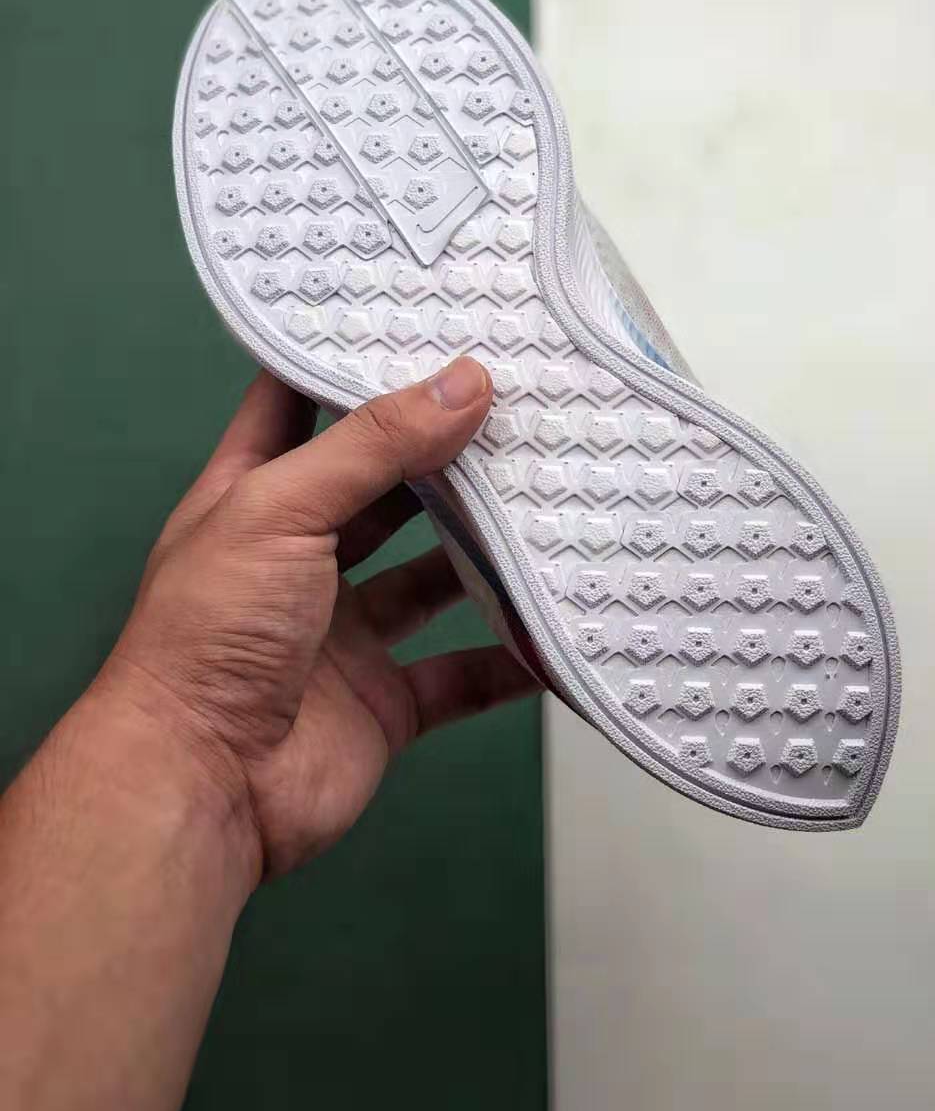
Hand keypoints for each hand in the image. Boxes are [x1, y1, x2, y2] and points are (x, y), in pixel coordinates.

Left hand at [98, 355, 535, 882]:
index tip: (417, 322)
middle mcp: (300, 558)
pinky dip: (510, 657)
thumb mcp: (280, 510)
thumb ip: (373, 447)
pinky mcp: (385, 700)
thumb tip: (464, 383)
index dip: (348, 365)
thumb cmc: (210, 632)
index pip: (299, 408)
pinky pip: (462, 671)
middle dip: (442, 456)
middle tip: (518, 406)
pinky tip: (558, 627)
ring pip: (432, 578)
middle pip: (384, 491)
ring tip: (551, 497)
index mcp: (254, 498)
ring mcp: (345, 632)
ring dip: (486, 551)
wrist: (200, 787)